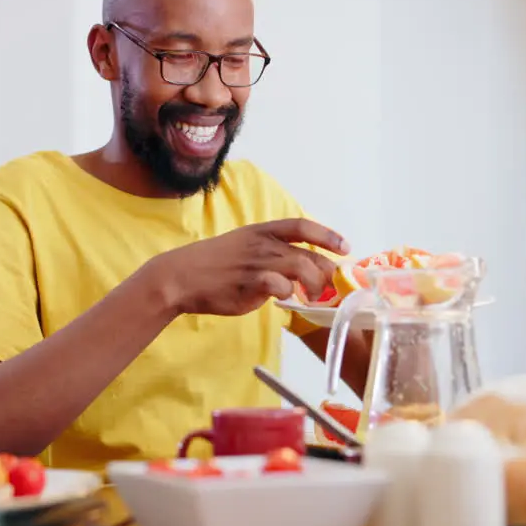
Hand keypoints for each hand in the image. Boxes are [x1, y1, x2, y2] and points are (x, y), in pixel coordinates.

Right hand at [143, 218, 349, 316]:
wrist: (181, 276)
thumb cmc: (212, 265)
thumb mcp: (242, 247)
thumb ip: (269, 254)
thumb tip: (295, 268)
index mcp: (261, 231)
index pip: (302, 226)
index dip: (327, 235)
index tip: (344, 246)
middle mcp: (262, 244)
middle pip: (308, 253)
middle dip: (326, 270)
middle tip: (331, 285)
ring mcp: (257, 262)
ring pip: (301, 268)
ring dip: (314, 285)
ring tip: (313, 297)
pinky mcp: (250, 283)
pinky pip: (280, 286)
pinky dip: (288, 293)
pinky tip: (285, 299)